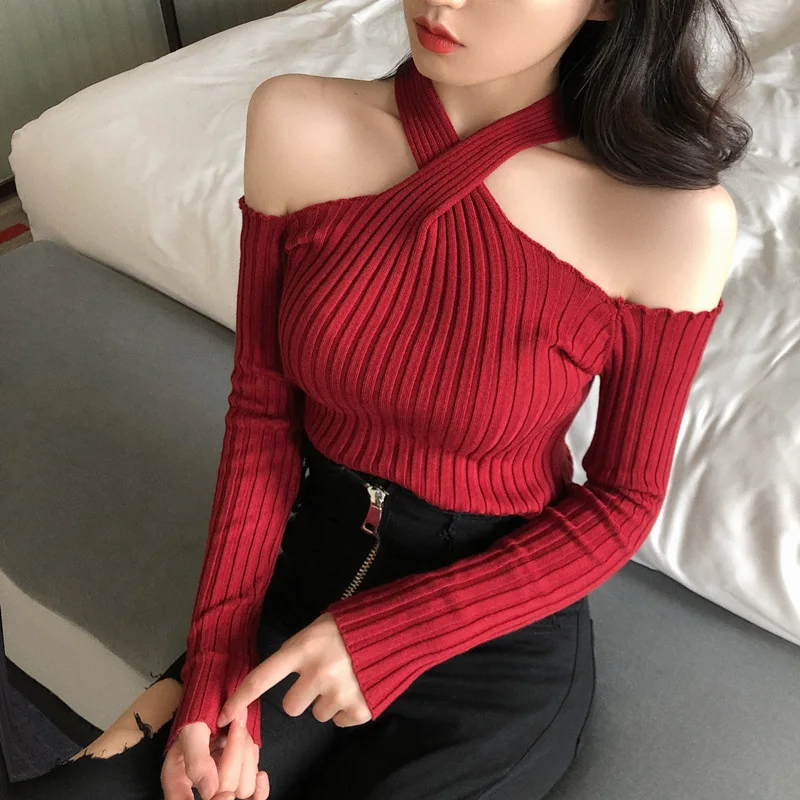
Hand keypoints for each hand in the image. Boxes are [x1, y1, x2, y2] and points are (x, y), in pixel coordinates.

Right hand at [161, 710, 268, 799]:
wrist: (217, 696)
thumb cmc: (199, 712)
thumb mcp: (191, 731)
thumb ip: (197, 761)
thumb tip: (211, 791)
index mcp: (176, 779)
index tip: (226, 794)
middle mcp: (200, 786)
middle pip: (224, 789)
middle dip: (234, 753)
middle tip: (234, 724)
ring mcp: (222, 782)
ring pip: (243, 788)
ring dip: (247, 756)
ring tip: (240, 732)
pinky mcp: (239, 777)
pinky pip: (254, 793)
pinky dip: (260, 786)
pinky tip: (261, 776)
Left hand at [217, 612, 371, 730]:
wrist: (398, 626)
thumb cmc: (353, 623)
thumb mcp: (319, 627)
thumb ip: (299, 652)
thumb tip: (281, 673)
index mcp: (303, 649)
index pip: (260, 679)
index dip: (239, 699)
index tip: (223, 716)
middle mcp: (318, 674)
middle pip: (290, 706)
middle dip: (302, 695)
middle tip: (321, 676)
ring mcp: (340, 694)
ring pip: (317, 715)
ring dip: (326, 701)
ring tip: (345, 677)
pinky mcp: (361, 709)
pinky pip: (341, 721)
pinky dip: (348, 708)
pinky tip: (358, 686)